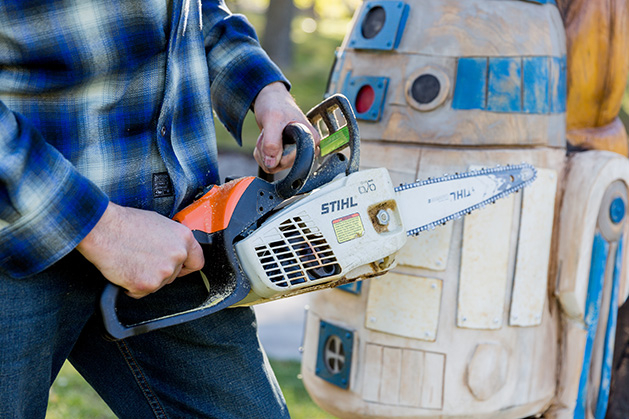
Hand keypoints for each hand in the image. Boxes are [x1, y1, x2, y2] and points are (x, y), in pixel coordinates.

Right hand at [77, 202, 204, 298]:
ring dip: (145, 278)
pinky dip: (131, 286)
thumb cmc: (125, 223)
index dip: (187, 267)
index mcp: (183, 238)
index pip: (197, 262)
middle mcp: (177, 255)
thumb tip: (174, 250)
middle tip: (143, 258)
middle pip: (174, 275)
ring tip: (132, 259)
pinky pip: (140, 292)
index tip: (180, 269)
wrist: (102, 229)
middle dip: (160, 271)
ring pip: (158, 284)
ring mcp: (163, 272)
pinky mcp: (146, 285)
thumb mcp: (159, 223)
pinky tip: (125, 269)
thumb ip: (172, 240)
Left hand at [252, 82, 319, 173]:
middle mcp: (305, 149)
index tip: (275, 135)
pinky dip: (262, 153)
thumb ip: (272, 141)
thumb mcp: (272, 119)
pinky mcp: (283, 154)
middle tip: (268, 132)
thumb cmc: (275, 104)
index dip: (279, 153)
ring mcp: (293, 153)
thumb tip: (272, 163)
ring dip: (263, 151)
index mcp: (311, 140)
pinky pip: (269, 164)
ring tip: (267, 133)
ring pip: (273, 166)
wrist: (269, 99)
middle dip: (268, 151)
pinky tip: (265, 139)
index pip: (295, 162)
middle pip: (282, 165)